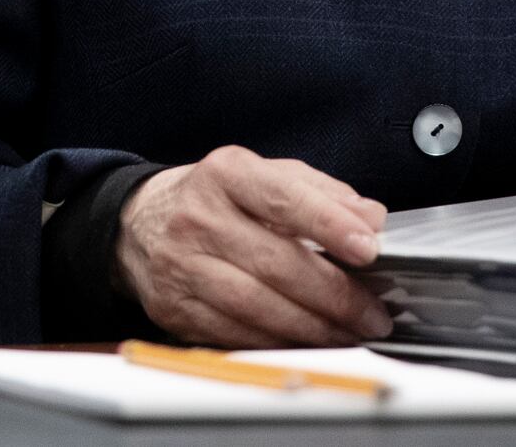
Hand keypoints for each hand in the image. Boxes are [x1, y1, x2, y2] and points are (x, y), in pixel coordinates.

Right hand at [113, 146, 392, 347]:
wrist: (141, 223)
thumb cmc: (219, 199)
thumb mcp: (266, 176)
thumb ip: (323, 193)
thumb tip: (371, 218)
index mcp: (227, 174)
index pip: (284, 198)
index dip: (330, 225)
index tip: (369, 248)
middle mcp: (198, 217)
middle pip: (275, 263)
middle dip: (334, 294)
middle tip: (373, 313)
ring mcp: (181, 266)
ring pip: (255, 306)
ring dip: (311, 327)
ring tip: (349, 333)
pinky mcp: (173, 308)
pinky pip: (234, 333)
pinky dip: (277, 342)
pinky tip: (307, 342)